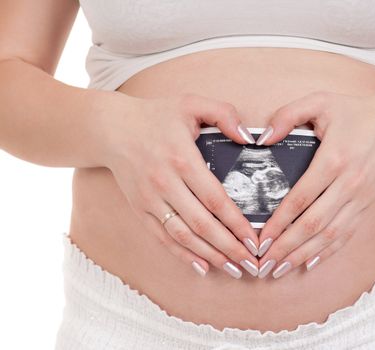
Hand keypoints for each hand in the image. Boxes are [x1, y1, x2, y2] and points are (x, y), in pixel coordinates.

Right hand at [101, 93, 260, 278]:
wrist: (111, 128)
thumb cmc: (156, 116)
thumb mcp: (192, 103)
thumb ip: (224, 113)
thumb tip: (249, 138)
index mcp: (182, 159)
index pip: (215, 199)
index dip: (236, 223)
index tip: (255, 239)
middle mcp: (165, 183)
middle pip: (202, 224)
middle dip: (229, 247)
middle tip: (251, 263)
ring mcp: (150, 199)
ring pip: (183, 236)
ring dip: (210, 255)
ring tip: (233, 269)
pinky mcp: (140, 209)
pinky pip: (163, 237)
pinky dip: (182, 254)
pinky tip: (202, 266)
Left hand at [255, 90, 374, 278]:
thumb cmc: (358, 112)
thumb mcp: (321, 101)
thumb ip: (288, 115)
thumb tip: (261, 139)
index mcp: (334, 160)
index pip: (300, 199)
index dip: (279, 223)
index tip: (260, 239)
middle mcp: (349, 184)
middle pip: (313, 224)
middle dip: (286, 247)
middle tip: (264, 263)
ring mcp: (362, 198)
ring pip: (330, 234)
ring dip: (304, 254)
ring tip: (280, 269)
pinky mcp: (369, 205)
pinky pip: (347, 233)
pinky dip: (329, 250)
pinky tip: (310, 262)